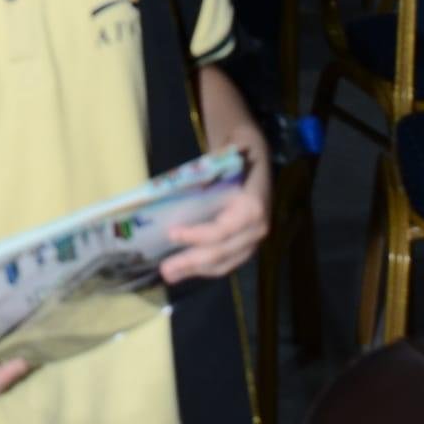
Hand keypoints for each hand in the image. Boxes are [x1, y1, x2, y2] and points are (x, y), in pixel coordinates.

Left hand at [161, 134, 270, 284]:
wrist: (256, 153)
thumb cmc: (238, 150)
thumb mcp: (226, 151)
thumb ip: (210, 170)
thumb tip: (187, 189)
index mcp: (252, 206)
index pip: (223, 229)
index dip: (198, 235)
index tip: (172, 234)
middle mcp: (258, 228)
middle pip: (222, 252)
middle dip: (192, 262)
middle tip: (165, 270)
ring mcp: (254, 238)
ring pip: (225, 262)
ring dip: (196, 270)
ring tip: (170, 274)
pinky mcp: (247, 243)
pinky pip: (227, 261)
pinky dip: (206, 267)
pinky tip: (186, 269)